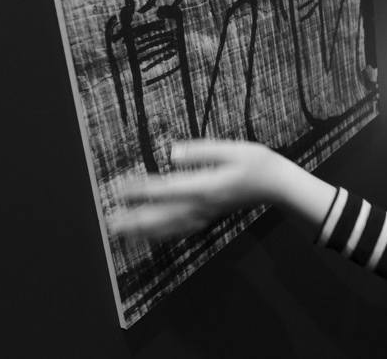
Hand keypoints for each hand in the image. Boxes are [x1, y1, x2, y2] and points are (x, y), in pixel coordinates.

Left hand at [110, 140, 275, 239]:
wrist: (278, 186)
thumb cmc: (258, 164)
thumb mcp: (232, 149)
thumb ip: (201, 151)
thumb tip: (172, 154)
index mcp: (204, 187)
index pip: (163, 191)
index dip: (138, 190)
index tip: (117, 190)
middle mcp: (201, 206)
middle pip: (159, 216)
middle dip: (132, 218)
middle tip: (108, 221)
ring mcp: (205, 215)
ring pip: (167, 227)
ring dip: (142, 231)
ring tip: (120, 232)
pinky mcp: (208, 218)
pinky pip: (180, 230)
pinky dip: (161, 234)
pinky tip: (151, 236)